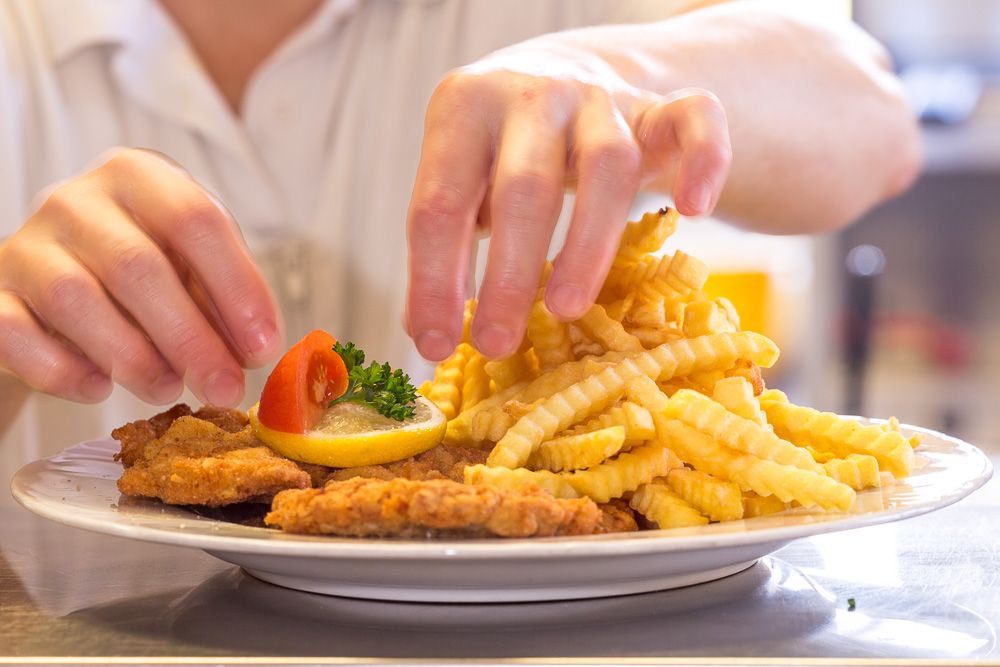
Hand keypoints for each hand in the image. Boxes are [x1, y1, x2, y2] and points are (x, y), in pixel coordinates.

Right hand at [0, 149, 283, 405]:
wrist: (53, 279)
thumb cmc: (144, 269)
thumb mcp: (192, 266)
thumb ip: (222, 298)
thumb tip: (251, 353)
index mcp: (139, 177)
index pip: (194, 220)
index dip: (236, 287)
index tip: (262, 347)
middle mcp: (76, 199)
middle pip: (137, 266)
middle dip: (190, 338)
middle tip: (224, 388)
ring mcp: (27, 244)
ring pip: (75, 299)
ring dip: (132, 357)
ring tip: (166, 387)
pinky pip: (16, 334)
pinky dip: (62, 370)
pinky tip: (98, 387)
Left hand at [406, 40, 730, 360]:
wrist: (568, 72)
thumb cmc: (503, 149)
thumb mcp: (462, 180)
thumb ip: (445, 243)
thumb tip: (428, 332)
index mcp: (464, 109)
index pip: (438, 202)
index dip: (433, 281)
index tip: (434, 345)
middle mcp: (533, 95)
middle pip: (524, 187)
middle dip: (508, 274)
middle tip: (497, 343)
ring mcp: (601, 98)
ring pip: (608, 165)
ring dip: (588, 245)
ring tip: (567, 311)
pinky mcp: (660, 108)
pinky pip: (696, 122)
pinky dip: (704, 162)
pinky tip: (692, 211)